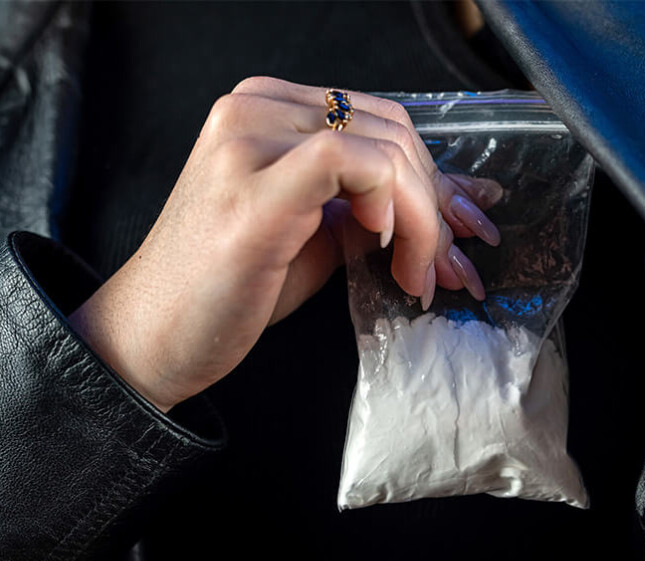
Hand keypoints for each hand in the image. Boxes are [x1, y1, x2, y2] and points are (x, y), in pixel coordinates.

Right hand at [69, 77, 501, 412]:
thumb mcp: (315, 237)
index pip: (380, 125)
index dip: (433, 179)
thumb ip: (371, 209)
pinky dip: (393, 206)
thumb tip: (445, 208)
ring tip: (421, 277)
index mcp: (267, 112)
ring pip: (385, 148)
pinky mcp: (255, 188)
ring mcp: (250, 142)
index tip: (461, 232)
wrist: (154, 337)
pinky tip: (386, 247)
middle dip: (440, 205)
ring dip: (424, 220)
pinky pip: (354, 164)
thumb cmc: (227, 291)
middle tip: (452, 266)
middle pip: (393, 132)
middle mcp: (255, 110)